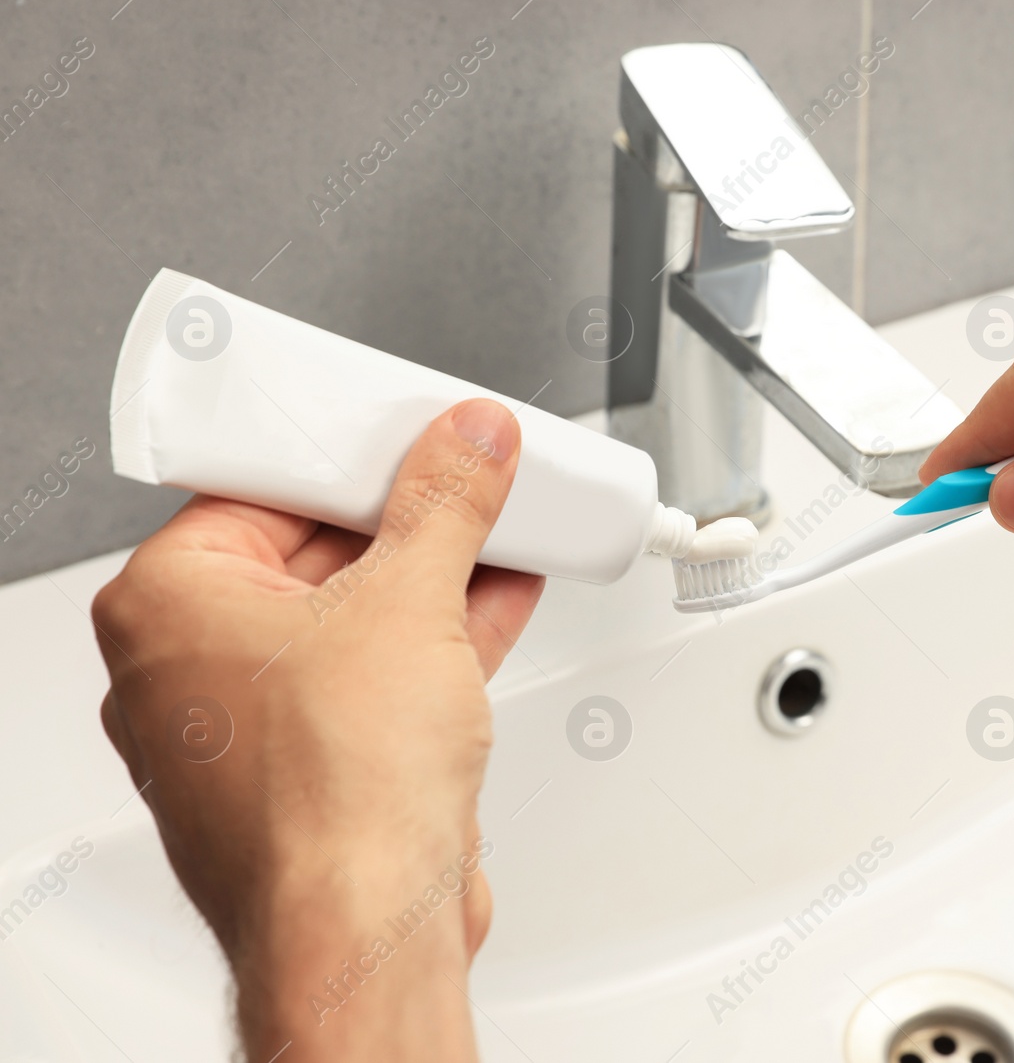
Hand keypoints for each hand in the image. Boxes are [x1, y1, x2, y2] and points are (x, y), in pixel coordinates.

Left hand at [93, 399, 542, 1062]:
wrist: (368, 928)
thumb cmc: (330, 799)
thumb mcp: (407, 601)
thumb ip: (445, 505)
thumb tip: (466, 445)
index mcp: (167, 606)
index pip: (259, 486)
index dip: (343, 452)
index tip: (401, 432)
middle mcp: (193, 667)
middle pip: (312, 550)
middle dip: (403, 516)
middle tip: (462, 472)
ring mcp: (256, 725)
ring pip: (353, 618)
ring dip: (434, 574)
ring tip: (501, 524)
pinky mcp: (318, 767)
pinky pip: (378, 676)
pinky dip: (438, 637)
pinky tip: (500, 595)